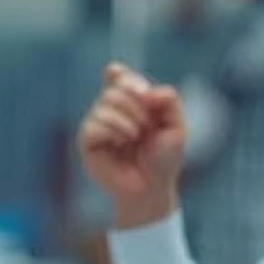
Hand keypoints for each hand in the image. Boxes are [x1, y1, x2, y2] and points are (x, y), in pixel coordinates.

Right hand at [76, 64, 189, 228]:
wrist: (153, 188)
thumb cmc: (163, 158)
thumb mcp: (176, 126)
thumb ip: (168, 100)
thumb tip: (144, 90)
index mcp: (130, 102)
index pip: (118, 76)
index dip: (123, 76)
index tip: (141, 90)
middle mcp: (110, 110)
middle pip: (114, 88)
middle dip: (136, 104)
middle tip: (148, 126)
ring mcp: (97, 124)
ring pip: (104, 103)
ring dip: (128, 119)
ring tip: (137, 137)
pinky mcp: (87, 142)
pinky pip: (94, 124)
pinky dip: (114, 130)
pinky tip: (122, 142)